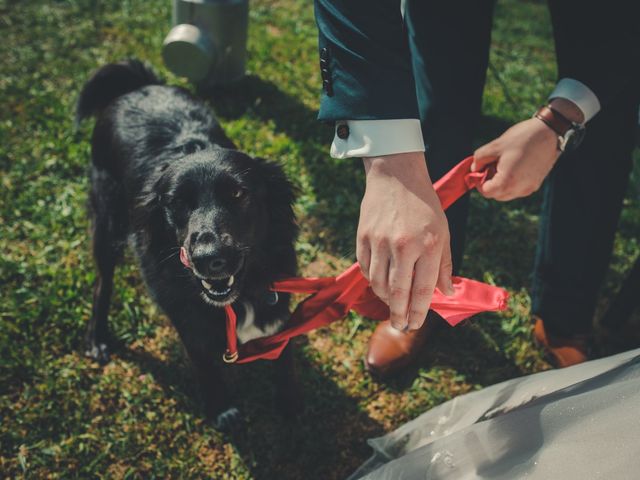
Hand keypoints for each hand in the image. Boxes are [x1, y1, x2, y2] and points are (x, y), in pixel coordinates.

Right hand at [357, 152, 454, 330]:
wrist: (396, 176)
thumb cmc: (424, 206)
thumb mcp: (442, 232)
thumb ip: (444, 264)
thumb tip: (447, 293)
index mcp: (427, 245)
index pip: (422, 289)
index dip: (418, 311)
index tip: (415, 324)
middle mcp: (402, 245)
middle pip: (397, 292)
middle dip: (398, 314)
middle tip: (400, 326)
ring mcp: (379, 241)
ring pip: (378, 283)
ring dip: (385, 298)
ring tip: (392, 304)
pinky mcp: (363, 237)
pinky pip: (366, 268)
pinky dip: (373, 280)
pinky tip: (380, 283)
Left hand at [472, 118, 559, 200]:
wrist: (550, 132)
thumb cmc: (522, 138)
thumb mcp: (494, 146)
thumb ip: (479, 160)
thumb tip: (474, 170)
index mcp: (508, 182)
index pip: (486, 192)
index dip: (479, 181)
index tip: (481, 168)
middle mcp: (520, 189)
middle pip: (496, 195)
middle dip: (490, 182)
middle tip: (492, 164)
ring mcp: (529, 188)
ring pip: (507, 193)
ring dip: (501, 182)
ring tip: (505, 163)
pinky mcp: (536, 184)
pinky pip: (518, 188)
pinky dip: (512, 181)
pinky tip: (515, 164)